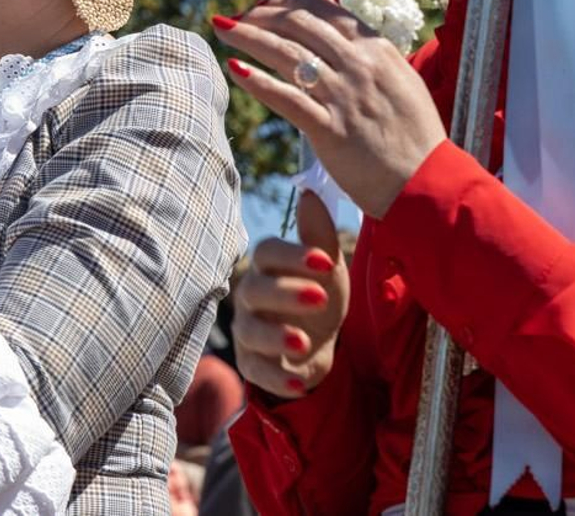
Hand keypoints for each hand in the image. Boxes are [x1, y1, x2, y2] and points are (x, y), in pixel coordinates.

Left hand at [213, 0, 447, 216]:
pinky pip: (287, 98)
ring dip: (249, 38)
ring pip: (286, 54)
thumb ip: (365, 43)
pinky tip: (235, 69)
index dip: (285, 3)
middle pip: (298, 25)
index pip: (322, 11)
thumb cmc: (412, 131)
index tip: (262, 6)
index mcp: (377, 50)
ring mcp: (344, 97)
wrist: (427, 182)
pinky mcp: (329, 130)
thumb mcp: (398, 75)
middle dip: (260, 16)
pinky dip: (258, 81)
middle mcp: (359, 66)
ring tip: (223, 31)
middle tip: (235, 18)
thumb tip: (333, 2)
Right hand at [231, 192, 349, 398]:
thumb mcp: (327, 267)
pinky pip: (256, 371)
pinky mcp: (252, 363)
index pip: (267, 252)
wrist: (320, 341)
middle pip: (255, 289)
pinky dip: (277, 378)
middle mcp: (250, 294)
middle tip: (321, 299)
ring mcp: (247, 329)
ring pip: (250, 331)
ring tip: (303, 343)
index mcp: (268, 265)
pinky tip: (299, 383)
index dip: (292, 255)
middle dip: (285, 295)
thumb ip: (318, 234)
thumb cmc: (318, 293)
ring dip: (275, 336)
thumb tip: (310, 192)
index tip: (324, 261)